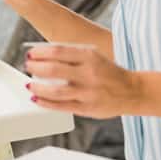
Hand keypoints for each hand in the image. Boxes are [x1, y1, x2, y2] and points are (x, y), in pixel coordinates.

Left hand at [24, 45, 141, 118]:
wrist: (132, 91)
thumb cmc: (109, 72)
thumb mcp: (94, 56)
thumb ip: (72, 55)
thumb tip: (44, 57)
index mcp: (89, 56)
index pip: (57, 51)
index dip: (39, 53)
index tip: (31, 54)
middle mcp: (88, 73)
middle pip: (52, 70)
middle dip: (35, 68)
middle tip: (28, 67)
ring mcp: (87, 92)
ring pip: (54, 91)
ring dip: (37, 87)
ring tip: (29, 84)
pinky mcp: (86, 108)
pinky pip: (60, 106)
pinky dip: (45, 103)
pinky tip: (36, 99)